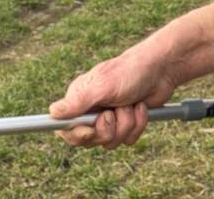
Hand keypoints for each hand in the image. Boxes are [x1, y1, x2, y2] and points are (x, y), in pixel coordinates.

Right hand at [49, 48, 178, 149]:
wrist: (160, 71)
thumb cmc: (129, 72)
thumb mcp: (102, 86)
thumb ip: (77, 102)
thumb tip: (52, 112)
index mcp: (80, 99)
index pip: (66, 129)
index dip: (77, 135)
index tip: (90, 130)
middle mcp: (92, 110)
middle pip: (90, 140)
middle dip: (108, 129)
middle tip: (114, 112)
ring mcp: (110, 118)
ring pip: (111, 142)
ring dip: (126, 124)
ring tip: (130, 104)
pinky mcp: (126, 124)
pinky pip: (128, 140)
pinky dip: (138, 124)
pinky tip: (140, 107)